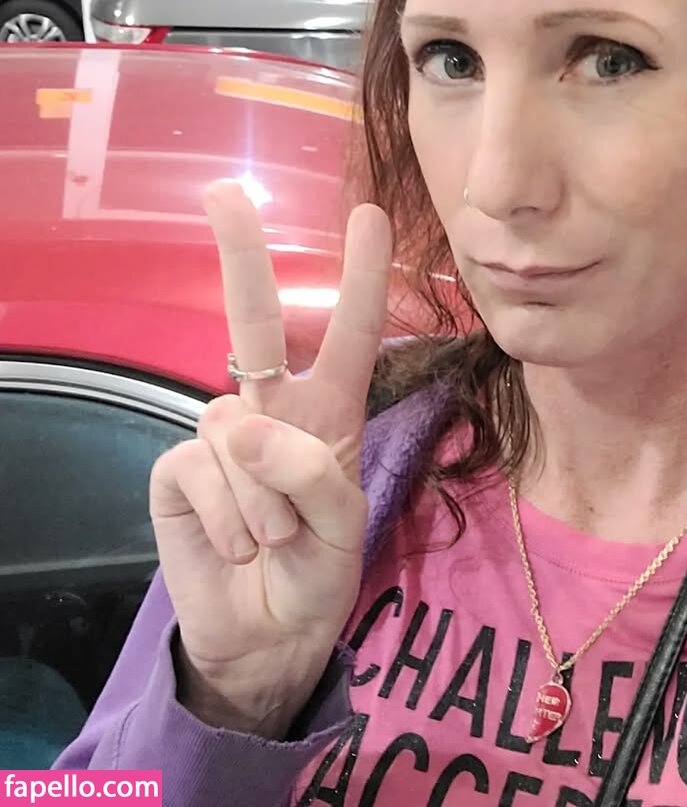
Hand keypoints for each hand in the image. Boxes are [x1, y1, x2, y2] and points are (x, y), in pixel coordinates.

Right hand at [149, 180, 391, 735]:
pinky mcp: (179, 470)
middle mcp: (273, 408)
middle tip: (224, 192)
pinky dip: (226, 518)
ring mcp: (222, 435)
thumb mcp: (343, 525)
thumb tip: (241, 422)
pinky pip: (200, 472)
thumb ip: (309, 472)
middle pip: (255, 322)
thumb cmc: (319, 570)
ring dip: (262, 500)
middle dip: (243, 256)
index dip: (359, 278)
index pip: (349, 334)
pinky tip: (237, 544)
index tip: (367, 216)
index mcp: (330, 411)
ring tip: (275, 541)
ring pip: (234, 433)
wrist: (269, 634)